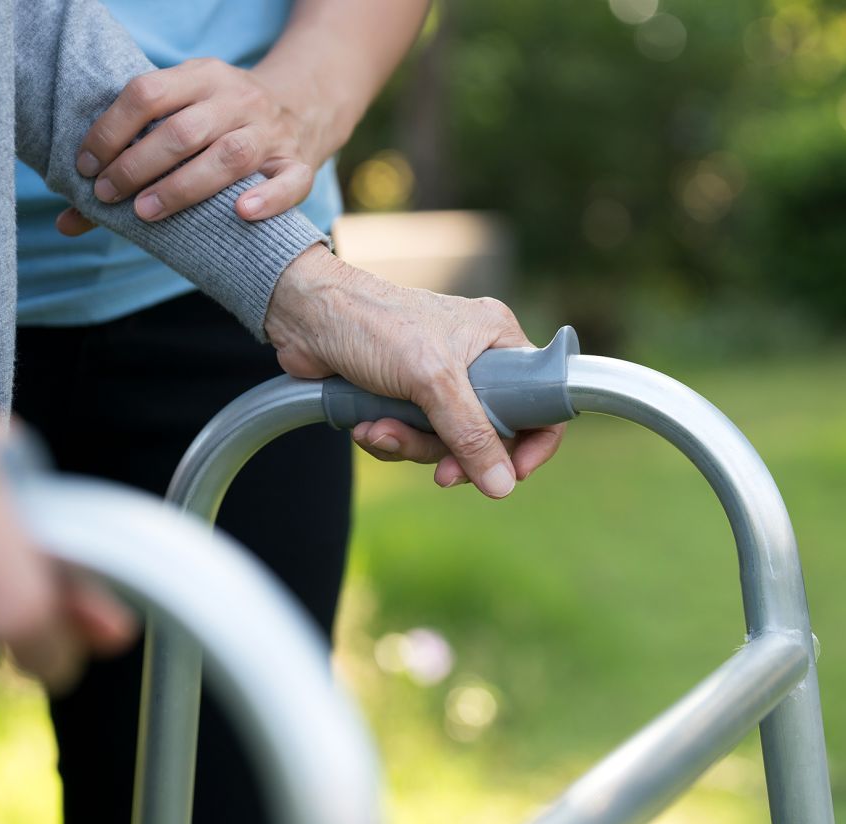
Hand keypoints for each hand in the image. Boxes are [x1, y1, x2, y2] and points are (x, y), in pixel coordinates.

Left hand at [62, 57, 332, 233]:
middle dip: (138, 165)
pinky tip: (239, 213)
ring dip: (183, 187)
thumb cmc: (218, 123)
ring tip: (145, 212)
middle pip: (184, 131)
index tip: (86, 166)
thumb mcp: (179, 117)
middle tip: (107, 194)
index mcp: (202, 76)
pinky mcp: (299, 164)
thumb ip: (127, 160)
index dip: (111, 131)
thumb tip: (65, 221)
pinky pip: (291, 181)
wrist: (303, 108)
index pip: (147, 93)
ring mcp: (271, 132)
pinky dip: (267, 198)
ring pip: (230, 155)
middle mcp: (237, 99)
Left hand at [265, 248, 567, 498]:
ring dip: (410, 445)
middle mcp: (475, 359)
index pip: (541, 400)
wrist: (304, 315)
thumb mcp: (431, 380)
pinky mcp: (404, 396)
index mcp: (497, 339)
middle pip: (489, 433)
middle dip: (452, 453)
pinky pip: (413, 438)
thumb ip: (470, 433)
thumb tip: (503, 485)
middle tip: (438, 472)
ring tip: (379, 429)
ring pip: (446, 441)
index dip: (532, 443)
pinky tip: (365, 424)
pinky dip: (389, 439)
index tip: (511, 474)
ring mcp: (438, 380)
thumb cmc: (373, 324)